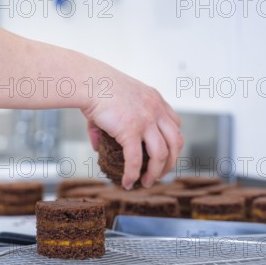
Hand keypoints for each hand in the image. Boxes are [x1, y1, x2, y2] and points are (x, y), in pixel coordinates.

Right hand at [83, 71, 182, 189]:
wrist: (89, 82)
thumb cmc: (97, 88)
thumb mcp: (113, 102)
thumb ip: (109, 124)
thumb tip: (97, 147)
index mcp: (155, 101)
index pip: (175, 125)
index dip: (173, 144)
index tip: (165, 155)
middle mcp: (156, 111)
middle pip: (176, 142)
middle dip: (171, 162)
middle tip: (160, 174)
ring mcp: (146, 121)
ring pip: (162, 154)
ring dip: (156, 172)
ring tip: (146, 183)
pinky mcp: (131, 131)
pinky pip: (136, 160)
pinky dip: (133, 174)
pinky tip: (128, 182)